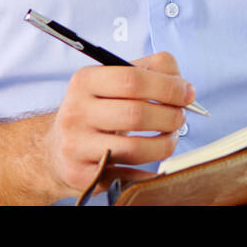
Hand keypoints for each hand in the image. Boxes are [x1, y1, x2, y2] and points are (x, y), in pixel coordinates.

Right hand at [41, 50, 193, 200]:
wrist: (59, 147)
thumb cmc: (100, 109)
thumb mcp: (116, 80)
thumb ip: (153, 71)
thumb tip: (185, 88)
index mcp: (86, 80)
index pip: (133, 80)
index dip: (168, 87)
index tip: (188, 94)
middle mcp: (76, 112)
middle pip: (136, 114)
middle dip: (170, 117)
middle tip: (180, 118)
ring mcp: (76, 145)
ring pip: (135, 148)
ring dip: (165, 144)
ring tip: (170, 137)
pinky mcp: (81, 175)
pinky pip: (128, 175)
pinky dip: (149, 171)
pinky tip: (155, 163)